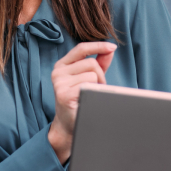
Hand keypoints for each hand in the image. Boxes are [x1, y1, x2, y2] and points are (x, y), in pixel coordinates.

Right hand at [46, 41, 114, 163]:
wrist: (69, 124)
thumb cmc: (80, 100)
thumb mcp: (89, 78)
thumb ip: (99, 63)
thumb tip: (110, 49)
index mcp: (62, 65)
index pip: (81, 48)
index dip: (98, 46)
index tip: (112, 46)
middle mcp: (58, 72)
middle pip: (91, 63)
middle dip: (100, 76)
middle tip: (96, 89)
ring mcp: (59, 83)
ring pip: (92, 74)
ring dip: (98, 85)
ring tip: (91, 95)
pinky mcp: (63, 94)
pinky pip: (88, 85)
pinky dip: (93, 91)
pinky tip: (86, 99)